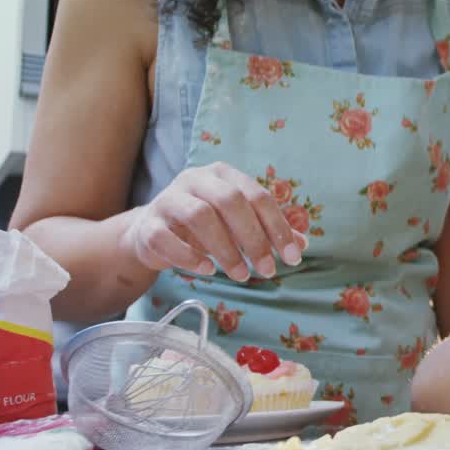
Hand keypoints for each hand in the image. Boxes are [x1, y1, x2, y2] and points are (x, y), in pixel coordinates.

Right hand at [121, 161, 306, 281]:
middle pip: (230, 201)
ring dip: (225, 250)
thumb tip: (302, 245)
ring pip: (200, 216)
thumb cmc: (204, 226)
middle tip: (268, 270)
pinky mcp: (147, 224)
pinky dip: (190, 256)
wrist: (152, 233)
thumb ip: (268, 230)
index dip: (278, 227)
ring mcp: (168, 199)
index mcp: (223, 174)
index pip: (258, 196)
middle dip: (253, 238)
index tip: (293, 257)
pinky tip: (208, 270)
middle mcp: (195, 179)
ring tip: (241, 275)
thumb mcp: (238, 224)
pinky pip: (167, 238)